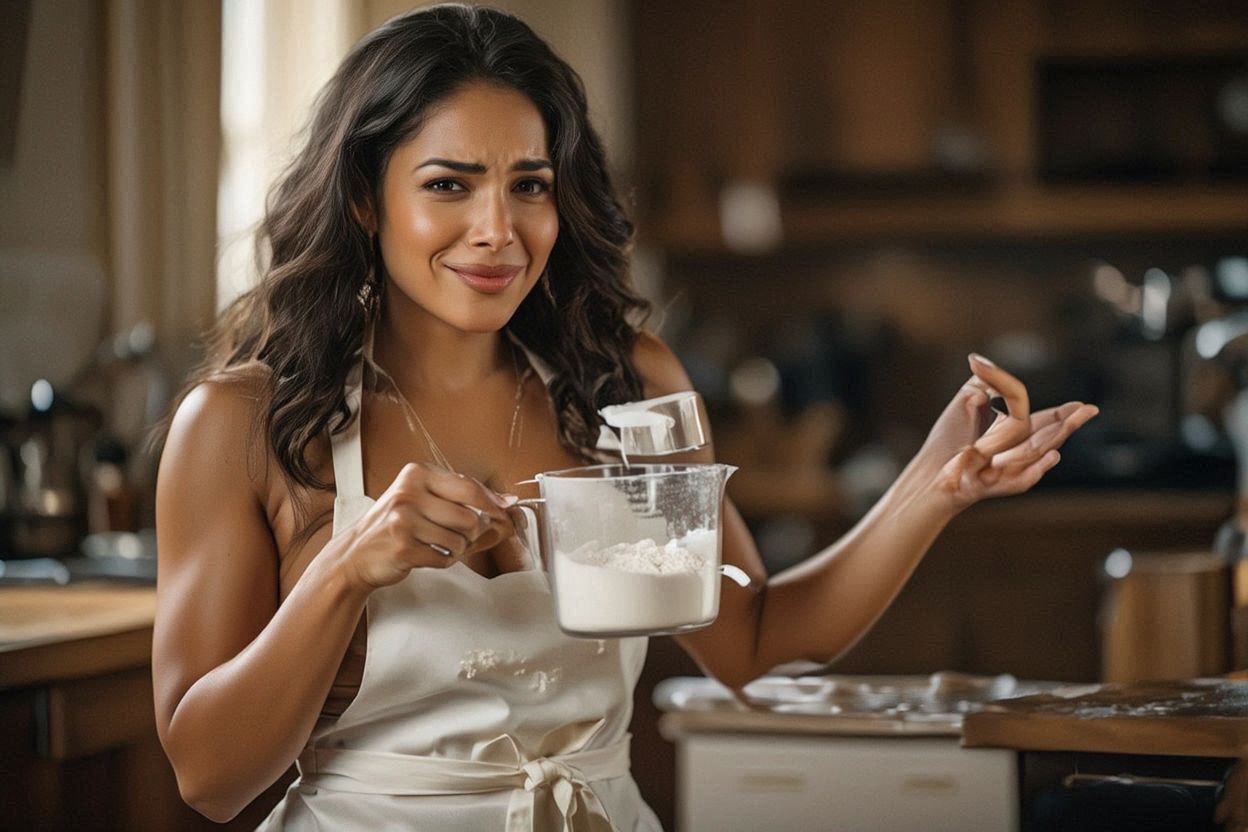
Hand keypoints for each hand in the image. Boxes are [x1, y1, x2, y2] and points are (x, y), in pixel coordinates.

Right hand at [338, 463, 514, 589]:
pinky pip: (444, 559)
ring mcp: (403, 521)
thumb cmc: (395, 524)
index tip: (504, 510)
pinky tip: (427, 555)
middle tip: (459, 535)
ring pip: (459, 541)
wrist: (356, 553)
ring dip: (456, 549)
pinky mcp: (402, 548)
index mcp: (416, 474)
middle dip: (472, 533)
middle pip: (470, 518)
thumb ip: (462, 497)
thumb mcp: (423, 498)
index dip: (492, 503)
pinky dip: (443, 561)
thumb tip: (507, 502)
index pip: (469, 488)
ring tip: (438, 544)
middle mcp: (408, 494)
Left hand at [915, 353, 1097, 512]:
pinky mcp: (992, 485)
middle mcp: (1016, 451)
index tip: (1081, 404)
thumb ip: (985, 381)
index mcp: (1015, 432)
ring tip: (1073, 421)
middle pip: (1047, 436)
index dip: (1061, 412)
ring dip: (1054, 437)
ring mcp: (1007, 470)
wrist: (930, 470)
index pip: (1043, 419)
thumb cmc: (948, 440)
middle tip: (1090, 410)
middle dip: (1069, 423)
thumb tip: (983, 361)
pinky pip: (1021, 480)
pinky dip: (1036, 469)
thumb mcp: (967, 401)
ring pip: (1035, 452)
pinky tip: (1053, 455)